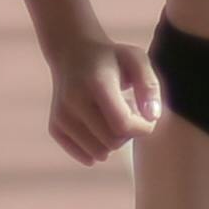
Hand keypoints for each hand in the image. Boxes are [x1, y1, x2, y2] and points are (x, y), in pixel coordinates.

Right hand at [45, 34, 162, 166]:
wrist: (72, 52)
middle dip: (129, 133)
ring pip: (100, 153)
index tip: (147, 116)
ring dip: (115, 140)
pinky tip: (101, 126)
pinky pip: (86, 156)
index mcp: (96, 83)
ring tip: (115, 117)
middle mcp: (73, 101)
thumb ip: (149, 85)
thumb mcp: (136, 59)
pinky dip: (99, 146)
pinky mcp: (55, 128)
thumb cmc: (111, 58)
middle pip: (113, 141)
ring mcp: (61, 116)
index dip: (143, 127)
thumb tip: (152, 117)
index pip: (123, 124)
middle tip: (130, 112)